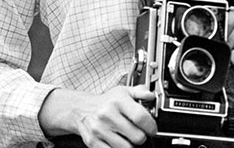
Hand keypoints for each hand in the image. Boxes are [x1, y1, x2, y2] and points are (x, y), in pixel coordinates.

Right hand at [39, 85, 156, 147]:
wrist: (81, 109)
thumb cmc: (105, 102)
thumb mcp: (123, 92)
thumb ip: (140, 92)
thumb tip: (151, 96)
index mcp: (118, 101)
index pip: (141, 117)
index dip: (151, 126)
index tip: (152, 128)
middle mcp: (108, 115)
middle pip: (137, 137)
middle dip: (142, 136)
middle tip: (139, 132)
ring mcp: (100, 130)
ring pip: (127, 147)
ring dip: (131, 144)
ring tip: (127, 136)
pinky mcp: (93, 142)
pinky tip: (118, 140)